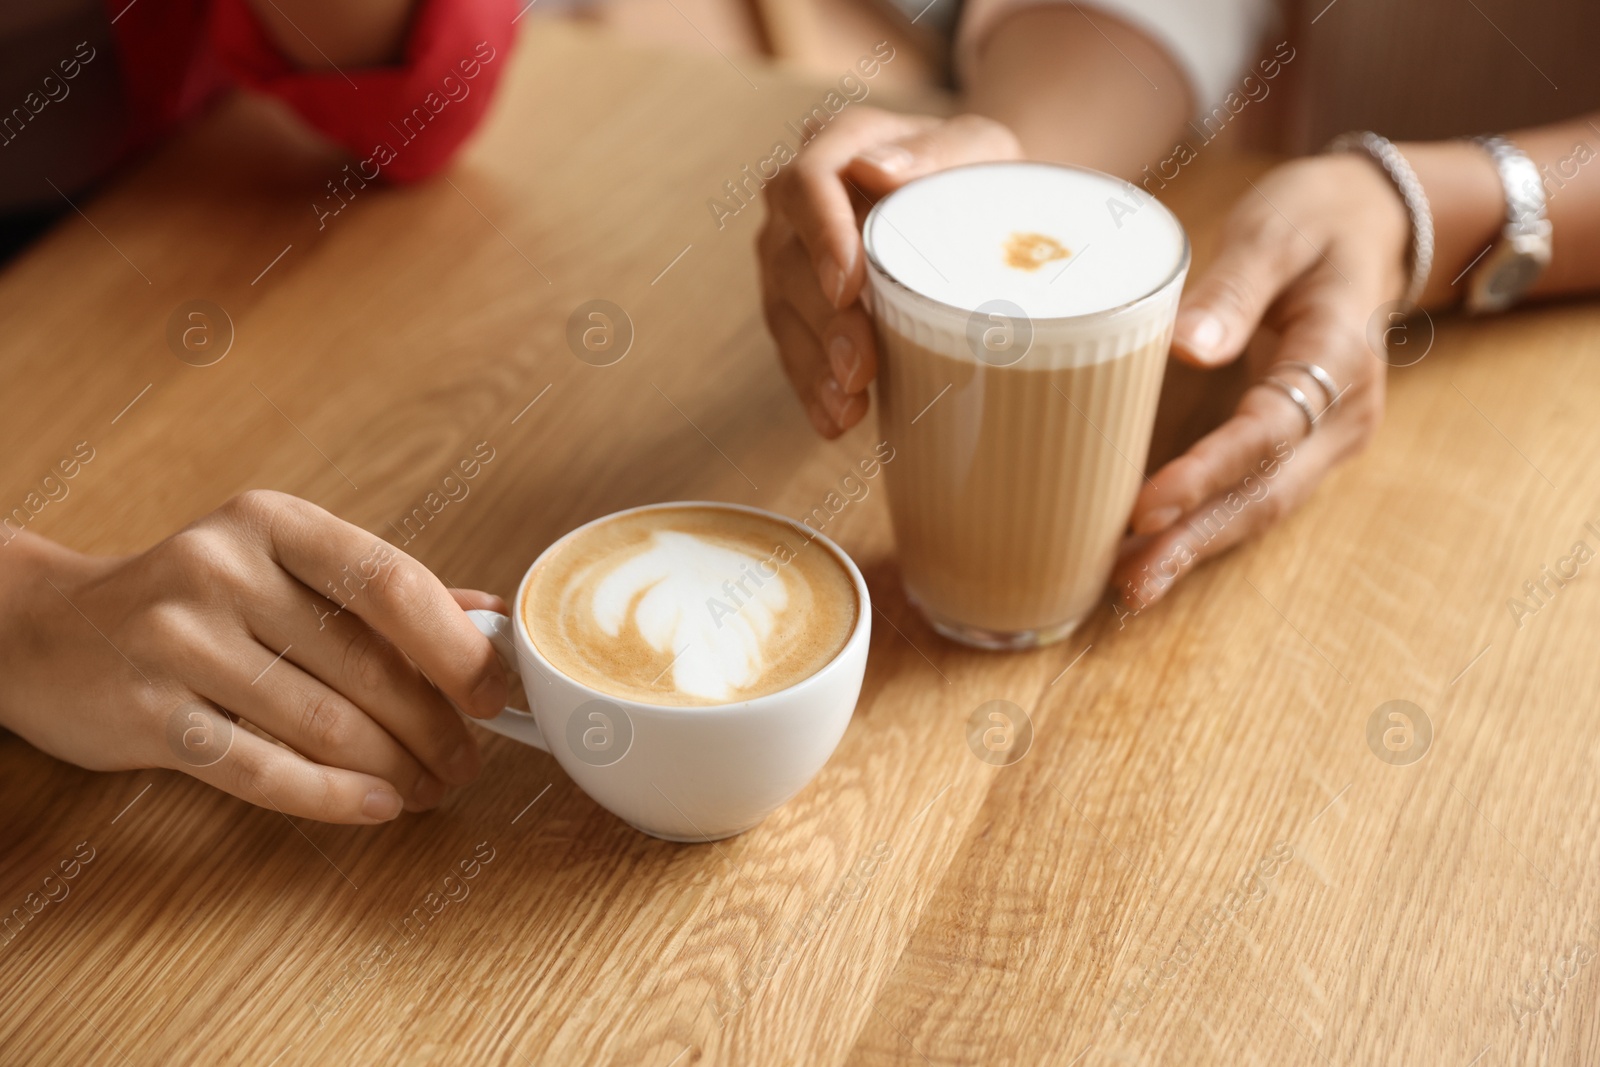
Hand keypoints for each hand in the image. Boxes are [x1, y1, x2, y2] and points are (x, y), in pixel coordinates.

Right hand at [0, 491, 509, 822]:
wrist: (46, 629)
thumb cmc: (194, 600)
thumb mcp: (282, 566)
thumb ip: (382, 593)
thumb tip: (491, 618)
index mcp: (272, 523)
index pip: (388, 580)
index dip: (453, 644)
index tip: (492, 692)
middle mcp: (221, 570)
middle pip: (363, 664)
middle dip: (432, 724)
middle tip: (468, 760)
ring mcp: (177, 641)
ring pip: (321, 723)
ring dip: (394, 766)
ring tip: (431, 787)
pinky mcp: (148, 713)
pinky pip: (261, 768)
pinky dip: (332, 795)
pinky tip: (377, 806)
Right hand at [759, 107, 1021, 436]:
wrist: (973, 202)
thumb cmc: (976, 171)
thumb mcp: (978, 147)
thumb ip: (937, 150)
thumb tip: (877, 171)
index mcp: (838, 144)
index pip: (808, 184)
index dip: (821, 236)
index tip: (847, 285)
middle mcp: (798, 198)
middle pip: (790, 258)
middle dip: (824, 321)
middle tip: (859, 367)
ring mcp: (790, 252)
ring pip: (783, 310)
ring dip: (814, 365)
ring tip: (849, 406)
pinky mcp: (796, 302)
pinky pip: (792, 346)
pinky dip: (813, 386)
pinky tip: (836, 419)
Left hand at [1114, 153, 1409, 611]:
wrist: (1368, 226)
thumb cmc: (1313, 221)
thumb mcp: (1275, 231)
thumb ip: (1234, 287)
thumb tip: (1189, 346)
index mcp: (1341, 355)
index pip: (1269, 429)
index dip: (1207, 472)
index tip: (1147, 505)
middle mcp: (1345, 414)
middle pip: (1268, 491)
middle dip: (1197, 540)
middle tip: (1131, 582)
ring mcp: (1328, 438)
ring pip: (1261, 507)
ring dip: (1197, 548)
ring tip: (1131, 588)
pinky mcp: (1300, 446)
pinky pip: (1253, 495)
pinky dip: (1204, 529)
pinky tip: (1151, 556)